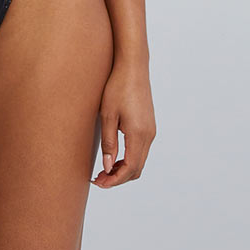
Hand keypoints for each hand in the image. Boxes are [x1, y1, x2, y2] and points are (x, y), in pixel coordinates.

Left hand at [91, 61, 155, 187]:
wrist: (133, 66)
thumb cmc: (117, 86)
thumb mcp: (107, 114)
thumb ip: (108, 142)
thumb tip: (107, 167)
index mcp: (139, 134)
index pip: (129, 169)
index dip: (114, 180)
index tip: (98, 183)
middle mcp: (149, 135)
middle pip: (136, 169)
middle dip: (118, 178)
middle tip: (98, 179)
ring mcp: (151, 130)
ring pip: (140, 161)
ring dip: (124, 169)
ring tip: (104, 169)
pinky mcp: (149, 125)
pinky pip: (141, 150)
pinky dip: (129, 158)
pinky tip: (114, 155)